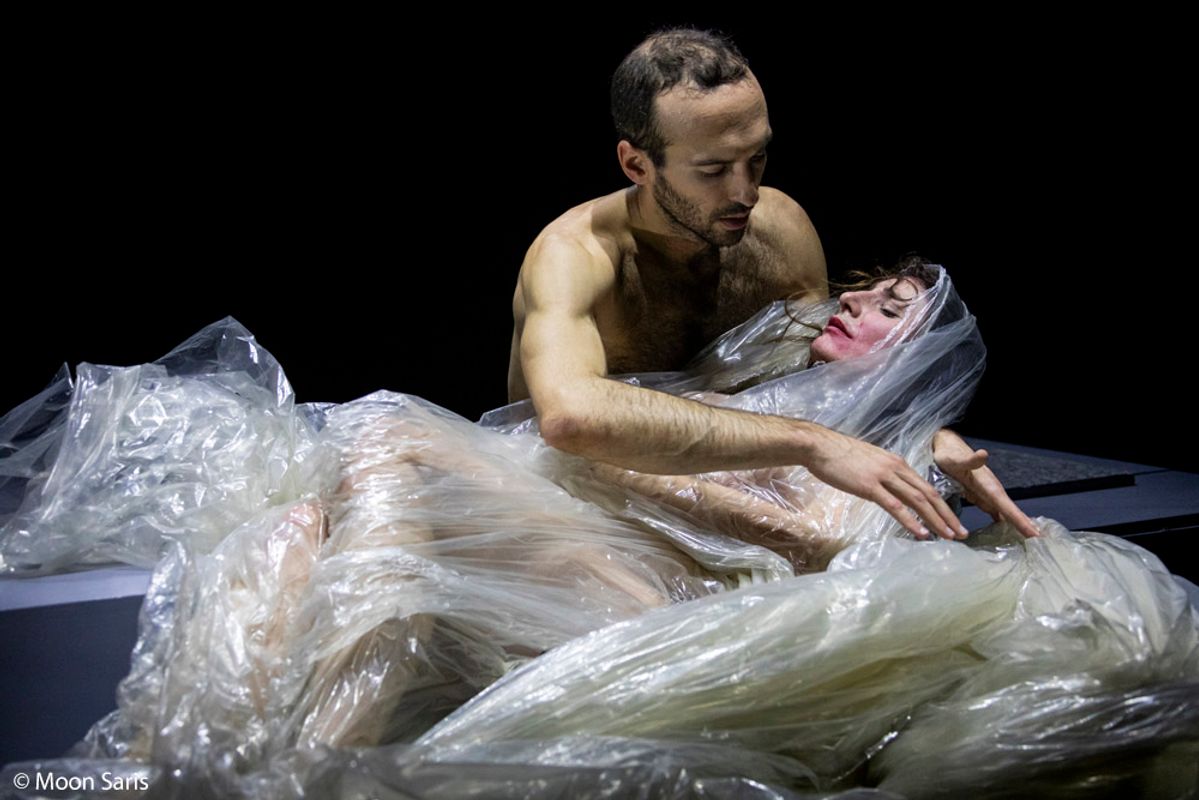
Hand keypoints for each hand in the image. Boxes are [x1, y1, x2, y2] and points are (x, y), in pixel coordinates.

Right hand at [804, 426, 969, 540]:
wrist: (819, 446)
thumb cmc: (839, 455)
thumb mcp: (869, 462)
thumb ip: (883, 474)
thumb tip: (889, 489)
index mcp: (897, 463)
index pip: (926, 486)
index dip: (942, 506)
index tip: (952, 521)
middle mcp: (896, 469)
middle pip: (929, 494)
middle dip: (947, 515)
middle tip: (961, 533)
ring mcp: (883, 477)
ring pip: (917, 500)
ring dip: (936, 520)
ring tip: (949, 536)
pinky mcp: (870, 486)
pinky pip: (895, 507)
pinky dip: (911, 521)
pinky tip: (921, 533)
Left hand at [932, 430, 1039, 538]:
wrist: (948, 449)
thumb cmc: (951, 456)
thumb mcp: (957, 460)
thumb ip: (970, 460)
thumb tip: (983, 454)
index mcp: (989, 486)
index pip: (1007, 506)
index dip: (1020, 520)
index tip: (1035, 533)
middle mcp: (992, 491)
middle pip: (1012, 512)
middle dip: (1026, 526)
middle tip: (1040, 541)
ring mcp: (988, 495)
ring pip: (1006, 514)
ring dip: (1019, 526)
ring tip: (1032, 541)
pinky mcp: (981, 497)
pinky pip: (996, 512)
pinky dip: (1005, 523)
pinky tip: (1010, 533)